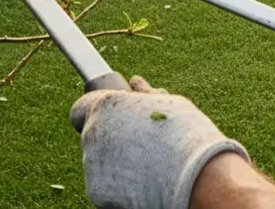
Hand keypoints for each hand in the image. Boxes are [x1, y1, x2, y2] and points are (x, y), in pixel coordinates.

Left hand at [71, 76, 248, 208]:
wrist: (194, 179)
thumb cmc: (184, 136)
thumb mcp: (168, 105)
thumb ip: (144, 95)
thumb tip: (136, 82)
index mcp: (105, 107)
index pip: (81, 108)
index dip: (95, 114)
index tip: (111, 119)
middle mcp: (92, 134)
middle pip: (92, 136)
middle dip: (111, 139)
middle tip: (140, 145)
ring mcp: (92, 165)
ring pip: (99, 161)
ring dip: (116, 161)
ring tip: (148, 164)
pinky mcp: (97, 192)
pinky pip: (105, 185)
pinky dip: (119, 185)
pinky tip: (143, 183)